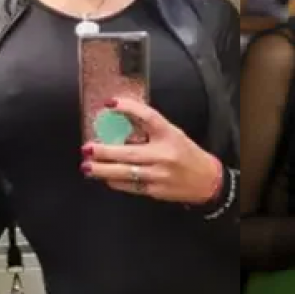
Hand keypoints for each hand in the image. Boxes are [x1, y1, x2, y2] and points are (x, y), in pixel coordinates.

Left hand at [81, 97, 222, 204]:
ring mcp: (159, 174)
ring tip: (87, 166)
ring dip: (102, 170)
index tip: (110, 104)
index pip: (148, 117)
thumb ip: (151, 130)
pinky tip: (106, 178)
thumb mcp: (174, 135)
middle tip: (87, 148)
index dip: (128, 108)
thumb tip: (121, 122)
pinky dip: (114, 181)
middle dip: (104, 151)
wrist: (207, 181)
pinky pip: (129, 186)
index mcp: (170, 135)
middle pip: (128, 152)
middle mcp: (164, 154)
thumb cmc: (188, 155)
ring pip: (124, 172)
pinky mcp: (155, 190)